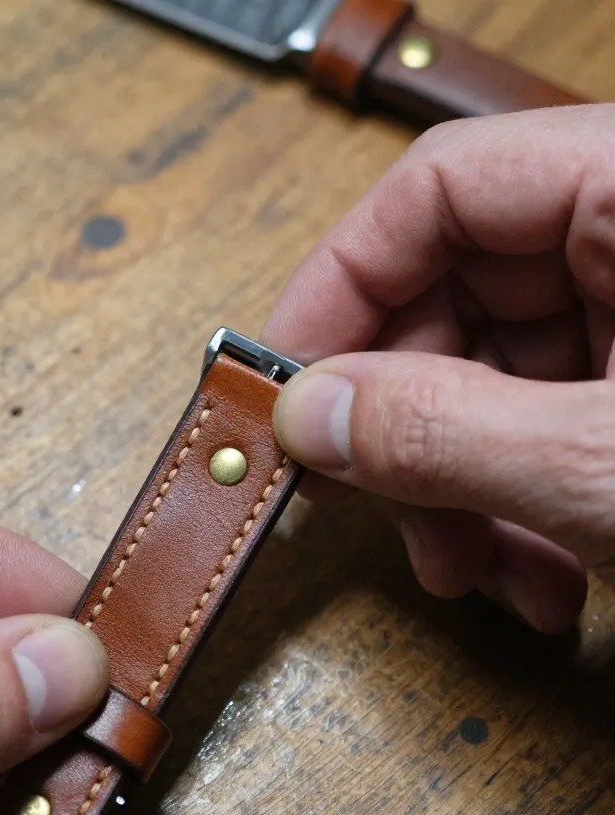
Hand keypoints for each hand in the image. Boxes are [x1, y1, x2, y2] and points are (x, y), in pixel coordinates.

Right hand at [263, 104, 614, 632]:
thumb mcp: (606, 466)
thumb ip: (449, 432)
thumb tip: (312, 412)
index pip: (438, 188)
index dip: (340, 285)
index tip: (281, 383)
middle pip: (454, 298)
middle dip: (402, 428)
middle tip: (360, 505)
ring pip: (492, 381)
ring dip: (458, 492)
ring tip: (468, 575)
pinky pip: (546, 424)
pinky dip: (521, 507)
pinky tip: (536, 577)